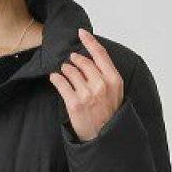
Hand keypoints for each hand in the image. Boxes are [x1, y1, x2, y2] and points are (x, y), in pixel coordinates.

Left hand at [48, 27, 123, 142]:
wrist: (104, 139)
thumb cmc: (109, 117)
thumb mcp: (116, 94)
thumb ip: (106, 77)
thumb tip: (91, 62)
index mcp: (113, 80)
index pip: (100, 54)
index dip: (90, 41)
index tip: (81, 33)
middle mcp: (101, 85)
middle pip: (84, 62)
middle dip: (75, 59)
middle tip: (71, 60)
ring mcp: (87, 94)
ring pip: (71, 72)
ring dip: (65, 69)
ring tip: (64, 70)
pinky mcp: (75, 104)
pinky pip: (61, 84)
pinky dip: (56, 78)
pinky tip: (54, 78)